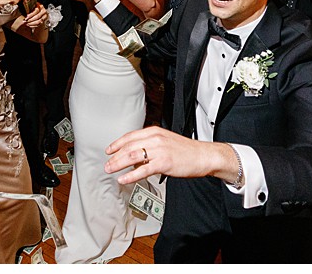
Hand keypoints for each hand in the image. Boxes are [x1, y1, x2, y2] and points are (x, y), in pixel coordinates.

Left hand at [18, 5, 49, 31]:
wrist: (38, 10)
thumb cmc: (33, 8)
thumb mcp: (31, 6)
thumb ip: (29, 8)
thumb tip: (23, 11)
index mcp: (41, 6)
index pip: (36, 11)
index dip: (31, 15)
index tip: (26, 17)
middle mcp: (44, 11)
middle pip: (37, 17)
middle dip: (30, 20)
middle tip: (26, 21)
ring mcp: (45, 16)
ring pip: (39, 21)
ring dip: (32, 23)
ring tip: (27, 24)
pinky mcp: (44, 21)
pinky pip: (39, 24)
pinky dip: (34, 26)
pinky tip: (29, 25)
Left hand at [105, 126, 234, 184]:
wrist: (204, 155)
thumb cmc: (187, 151)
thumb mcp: (167, 141)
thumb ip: (151, 146)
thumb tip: (135, 157)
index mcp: (155, 132)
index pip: (130, 136)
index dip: (117, 144)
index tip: (109, 150)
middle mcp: (156, 139)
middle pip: (128, 146)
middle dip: (114, 156)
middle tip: (107, 164)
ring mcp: (160, 150)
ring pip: (132, 156)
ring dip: (118, 164)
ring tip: (110, 170)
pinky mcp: (164, 162)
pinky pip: (143, 170)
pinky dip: (130, 175)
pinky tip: (124, 179)